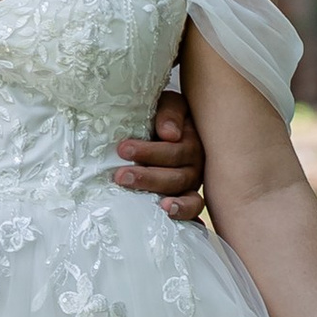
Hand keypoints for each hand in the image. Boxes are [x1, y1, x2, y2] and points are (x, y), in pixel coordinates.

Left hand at [113, 88, 206, 222]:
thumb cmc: (162, 116)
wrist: (166, 127)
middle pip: (177, 176)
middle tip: (121, 175)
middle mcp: (195, 164)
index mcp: (191, 140)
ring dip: (158, 193)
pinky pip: (193, 209)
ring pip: (183, 193)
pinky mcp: (188, 199)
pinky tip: (167, 211)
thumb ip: (169, 113)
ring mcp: (193, 184)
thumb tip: (169, 134)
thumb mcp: (168, 105)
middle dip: (148, 176)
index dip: (150, 152)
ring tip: (141, 198)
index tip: (123, 149)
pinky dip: (184, 212)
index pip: (175, 150)